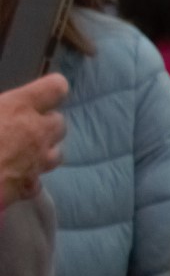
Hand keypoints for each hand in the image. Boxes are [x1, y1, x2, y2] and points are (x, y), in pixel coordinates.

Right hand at [0, 71, 61, 214]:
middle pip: (58, 122)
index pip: (56, 88)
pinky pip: (38, 180)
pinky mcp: (30, 188)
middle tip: (22, 124)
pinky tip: (12, 177)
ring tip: (20, 150)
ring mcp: (37, 162)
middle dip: (44, 122)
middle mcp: (36, 133)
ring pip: (55, 152)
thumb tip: (2, 108)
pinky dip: (29, 178)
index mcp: (19, 107)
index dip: (49, 89)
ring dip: (42, 150)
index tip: (39, 93)